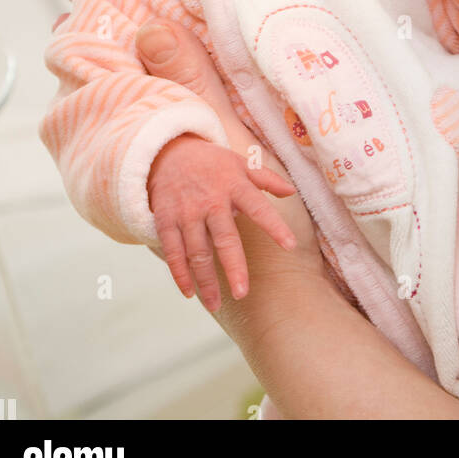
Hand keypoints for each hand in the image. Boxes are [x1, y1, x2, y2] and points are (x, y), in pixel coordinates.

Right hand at [136, 21, 322, 291]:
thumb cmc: (213, 163)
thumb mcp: (241, 164)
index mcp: (234, 185)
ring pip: (197, 251)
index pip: (258, 207)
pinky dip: (179, 274)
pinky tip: (189, 293)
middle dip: (233, 266)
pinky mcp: (166, 221)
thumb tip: (291, 192)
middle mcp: (210, 201)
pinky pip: (173, 252)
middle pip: (224, 238)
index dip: (275, 226)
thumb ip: (267, 179)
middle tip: (242, 293)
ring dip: (205, 280)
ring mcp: (186, 213)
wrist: (169, 153)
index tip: (290, 245)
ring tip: (216, 304)